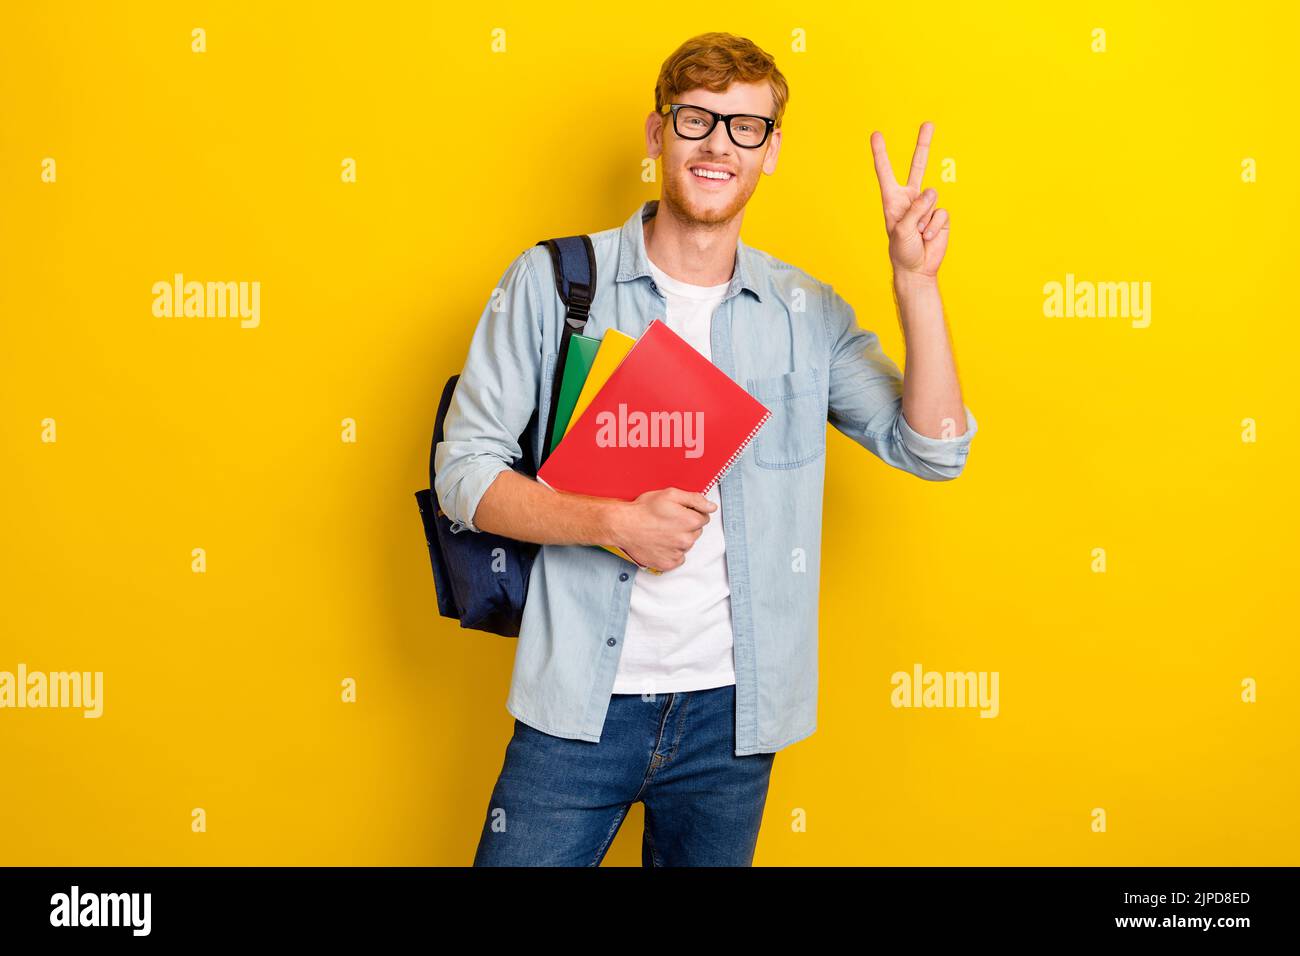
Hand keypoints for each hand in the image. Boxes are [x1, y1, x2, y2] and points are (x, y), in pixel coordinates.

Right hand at [610, 487, 715, 571]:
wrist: (623, 526)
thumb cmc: (644, 510)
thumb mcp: (670, 494)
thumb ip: (695, 499)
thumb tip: (711, 506)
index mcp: (690, 521)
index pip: (704, 517)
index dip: (691, 512)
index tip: (678, 512)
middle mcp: (686, 539)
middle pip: (696, 532)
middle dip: (686, 526)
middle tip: (668, 521)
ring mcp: (678, 553)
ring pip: (686, 545)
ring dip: (678, 539)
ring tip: (661, 532)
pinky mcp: (668, 563)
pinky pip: (678, 558)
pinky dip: (671, 552)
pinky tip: (661, 543)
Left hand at [870, 121, 948, 278]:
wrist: (918, 269)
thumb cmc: (903, 251)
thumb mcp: (901, 230)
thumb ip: (914, 210)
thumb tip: (931, 194)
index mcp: (893, 200)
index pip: (886, 172)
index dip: (881, 154)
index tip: (876, 135)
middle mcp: (910, 199)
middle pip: (918, 166)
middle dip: (923, 144)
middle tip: (928, 123)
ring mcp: (927, 206)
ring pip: (931, 198)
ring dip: (924, 218)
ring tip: (918, 233)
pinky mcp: (940, 216)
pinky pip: (941, 213)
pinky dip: (934, 226)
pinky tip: (928, 237)